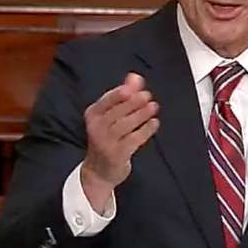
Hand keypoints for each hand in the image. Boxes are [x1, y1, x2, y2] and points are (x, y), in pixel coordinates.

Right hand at [81, 73, 159, 212]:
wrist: (99, 171)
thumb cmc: (107, 137)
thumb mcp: (110, 115)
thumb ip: (123, 95)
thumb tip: (135, 77)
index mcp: (93, 115)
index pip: (106, 100)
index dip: (120, 93)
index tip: (134, 86)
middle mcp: (96, 128)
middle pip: (117, 112)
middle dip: (134, 102)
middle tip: (148, 95)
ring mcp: (106, 143)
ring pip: (126, 125)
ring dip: (141, 114)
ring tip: (154, 106)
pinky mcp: (117, 155)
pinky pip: (134, 139)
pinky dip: (146, 130)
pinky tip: (154, 123)